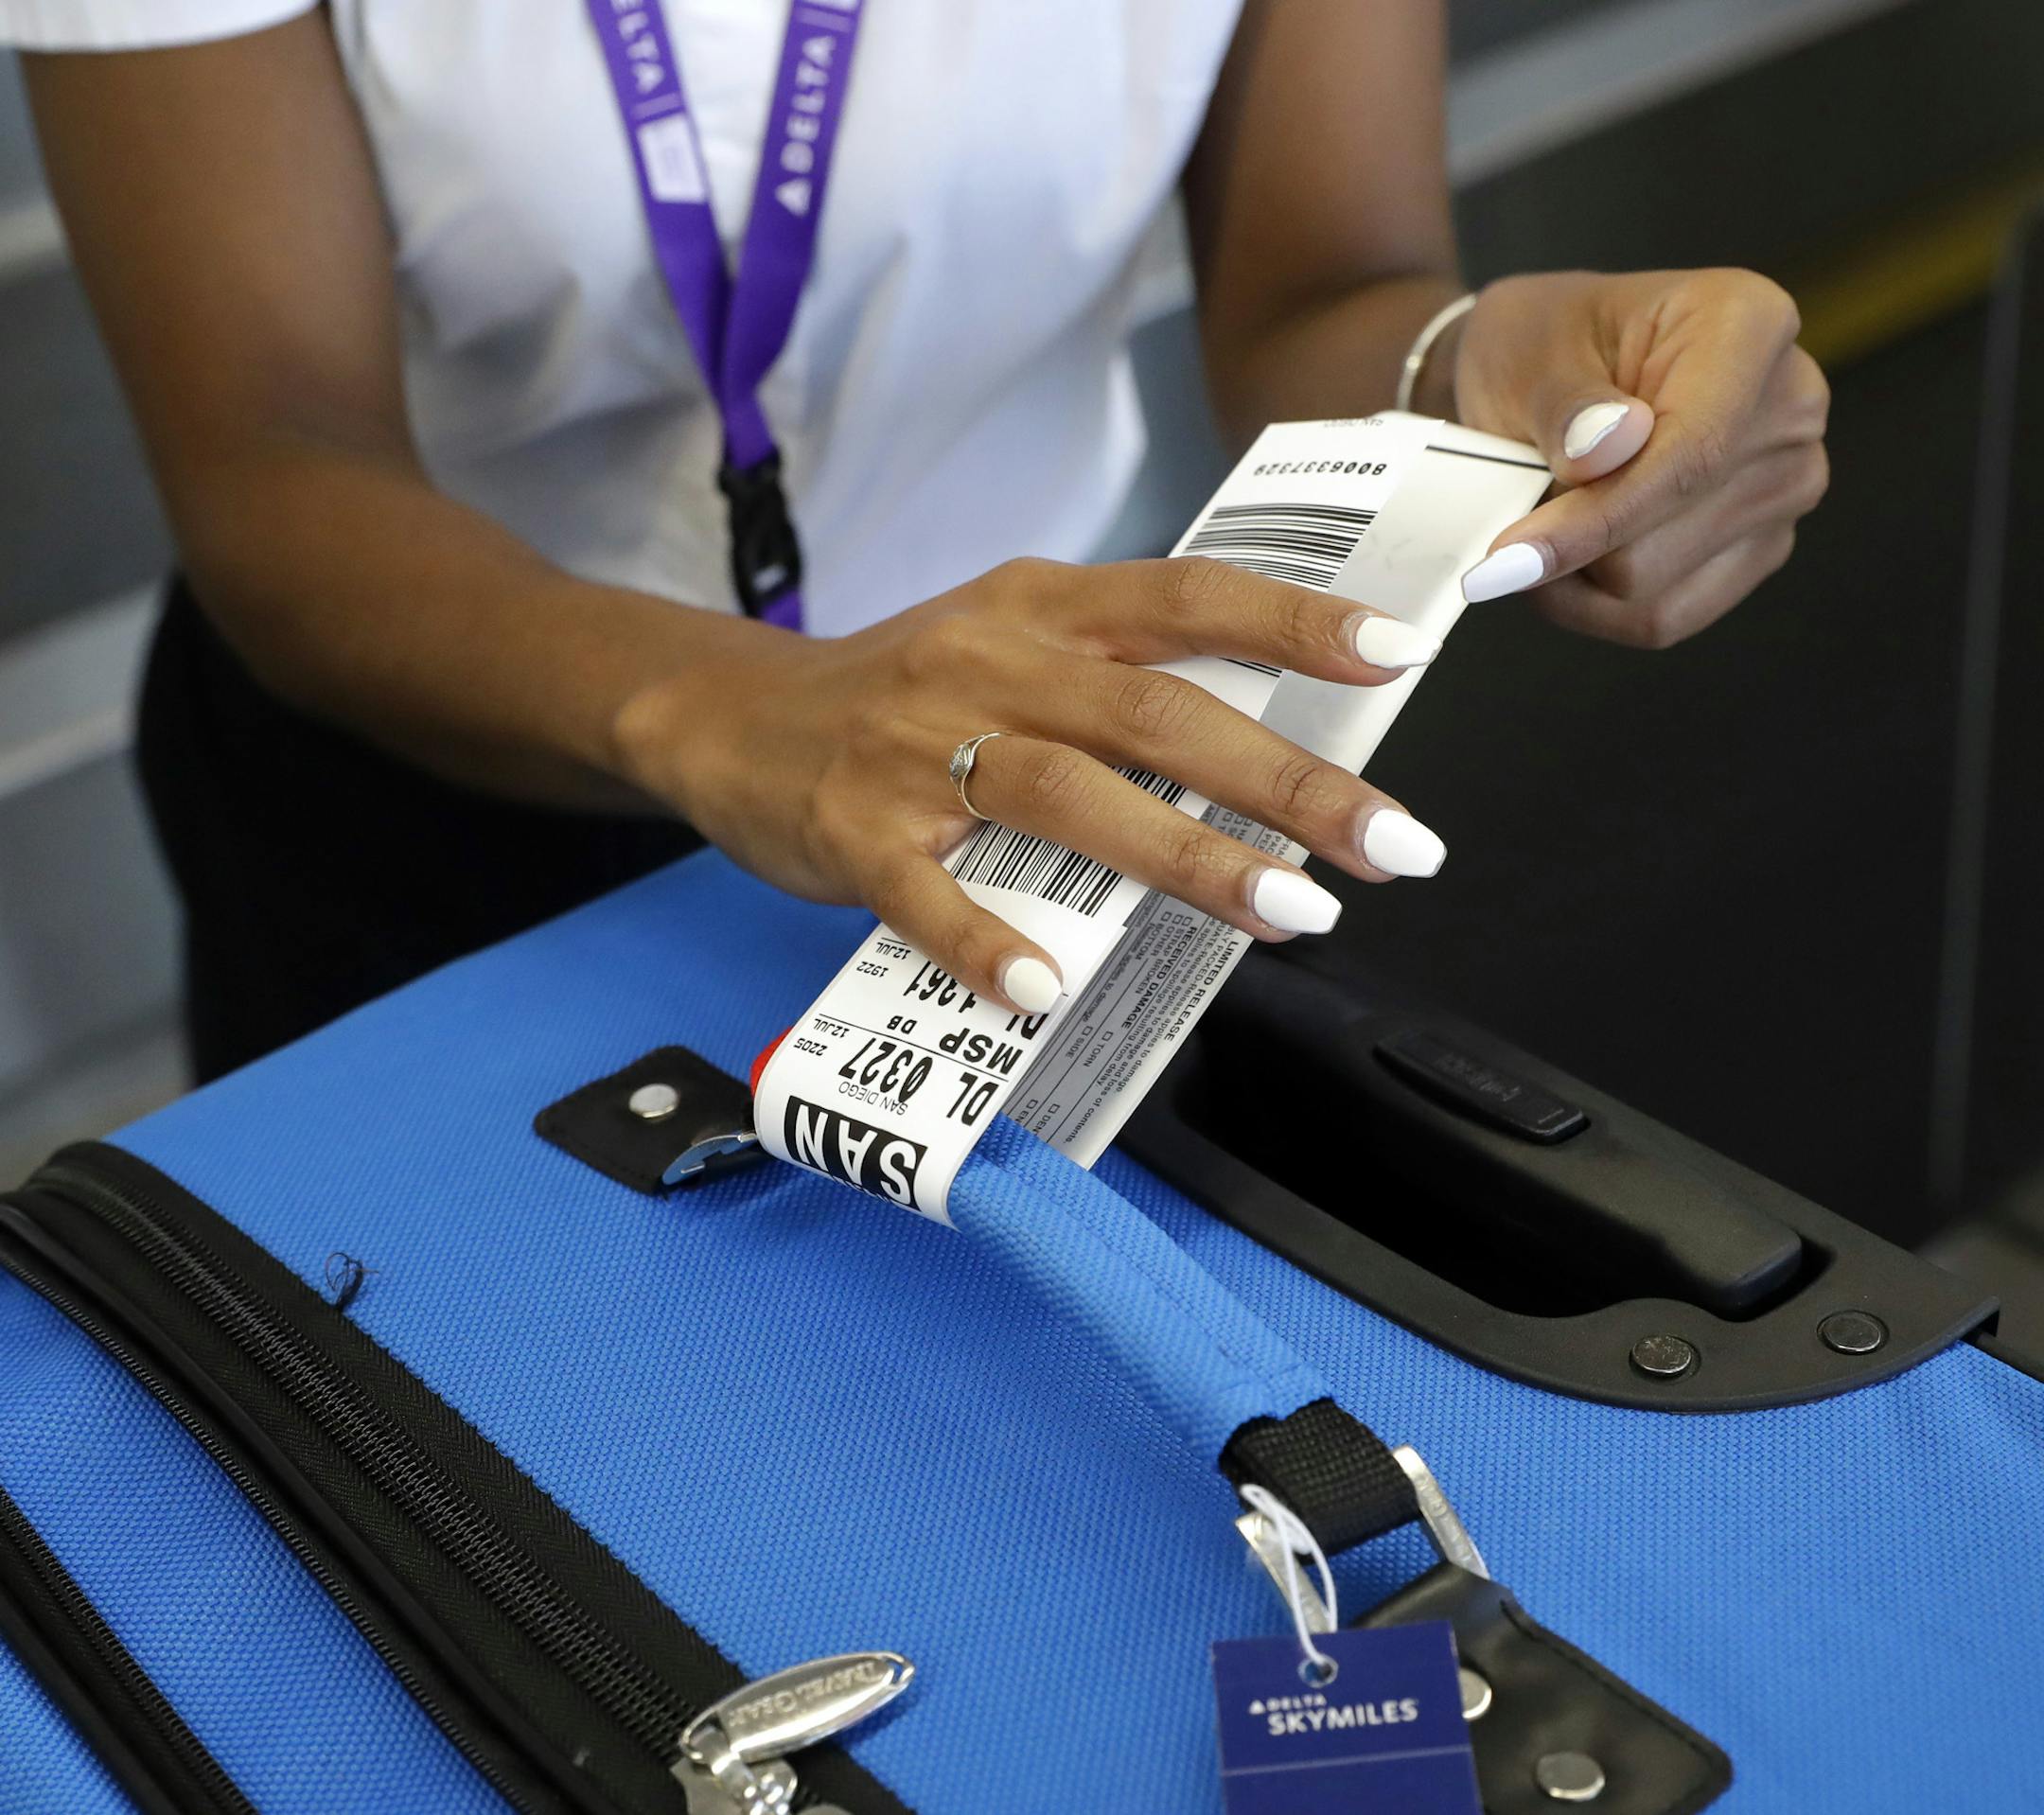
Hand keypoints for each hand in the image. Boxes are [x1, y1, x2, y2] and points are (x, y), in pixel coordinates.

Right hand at [616, 559, 1451, 1012]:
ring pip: (1066, 795)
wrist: (734, 717)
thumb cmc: (906, 694)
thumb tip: (1273, 754)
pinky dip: (991, 942)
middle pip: (1155, 712)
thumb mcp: (1013, 645)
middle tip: (1391, 844)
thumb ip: (1122, 681)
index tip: (1398, 654)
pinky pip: (928, 895)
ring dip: (1183, 856)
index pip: (1188, 599)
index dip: (1296, 622)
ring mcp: (917, 749)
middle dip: (1286, 781)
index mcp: (1041, 606)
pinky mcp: (855, 833)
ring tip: (1285, 913)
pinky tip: (1049, 990)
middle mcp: (988, 663)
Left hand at [1449, 269, 1830, 645]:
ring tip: (1537, 522)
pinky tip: (1559, 565)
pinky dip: (1591, 607)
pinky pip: (1663, 618)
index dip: (1599, 517)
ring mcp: (1785, 484)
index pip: (1693, 450)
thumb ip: (1565, 402)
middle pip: (1673, 532)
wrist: (1543, 368)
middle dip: (1573, 540)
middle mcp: (1789, 406)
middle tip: (1512, 511)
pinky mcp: (1758, 548)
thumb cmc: (1539, 345)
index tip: (1509, 557)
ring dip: (1572, 575)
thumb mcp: (1525, 351)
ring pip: (1656, 588)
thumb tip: (1613, 444)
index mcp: (1749, 324)